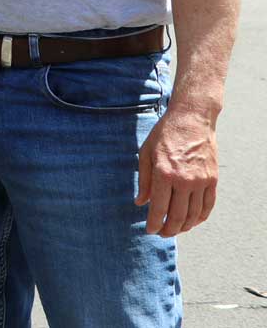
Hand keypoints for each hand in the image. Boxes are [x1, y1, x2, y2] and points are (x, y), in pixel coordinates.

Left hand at [137, 105, 220, 236]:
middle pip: (178, 216)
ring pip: (194, 214)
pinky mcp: (212, 179)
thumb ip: (143, 181)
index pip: (159, 208)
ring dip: (184, 227)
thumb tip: (140, 202)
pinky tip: (193, 221)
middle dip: (168, 229)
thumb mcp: (146, 154)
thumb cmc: (164, 135)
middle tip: (162, 233)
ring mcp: (201, 181)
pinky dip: (201, 217)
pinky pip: (208, 205)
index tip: (149, 230)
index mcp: (163, 174)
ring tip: (175, 229)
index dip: (154, 223)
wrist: (192, 119)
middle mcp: (184, 180)